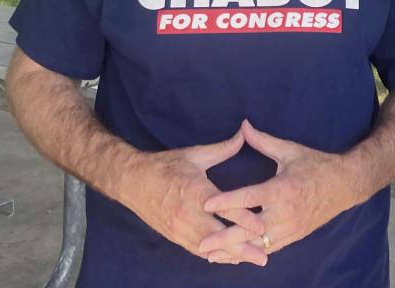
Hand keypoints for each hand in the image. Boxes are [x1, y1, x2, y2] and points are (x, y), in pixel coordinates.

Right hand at [121, 127, 267, 265]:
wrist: (131, 181)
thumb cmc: (165, 166)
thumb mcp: (194, 155)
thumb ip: (223, 149)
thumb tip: (245, 133)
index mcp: (194, 190)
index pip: (222, 207)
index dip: (243, 218)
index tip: (261, 226)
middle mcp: (186, 213)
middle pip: (217, 235)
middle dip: (241, 247)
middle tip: (263, 257)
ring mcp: (178, 228)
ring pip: (208, 247)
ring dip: (230, 255)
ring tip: (253, 260)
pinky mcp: (173, 236)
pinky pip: (196, 250)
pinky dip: (215, 255)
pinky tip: (231, 258)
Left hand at [199, 120, 363, 256]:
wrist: (346, 185)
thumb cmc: (316, 165)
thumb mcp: (291, 151)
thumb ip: (263, 141)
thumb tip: (243, 126)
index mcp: (284, 188)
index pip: (251, 197)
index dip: (228, 201)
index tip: (206, 204)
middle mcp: (287, 212)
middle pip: (252, 229)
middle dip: (226, 239)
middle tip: (202, 244)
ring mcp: (292, 227)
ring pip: (259, 244)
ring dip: (235, 251)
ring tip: (210, 256)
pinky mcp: (295, 236)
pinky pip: (269, 248)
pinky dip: (250, 253)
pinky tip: (233, 257)